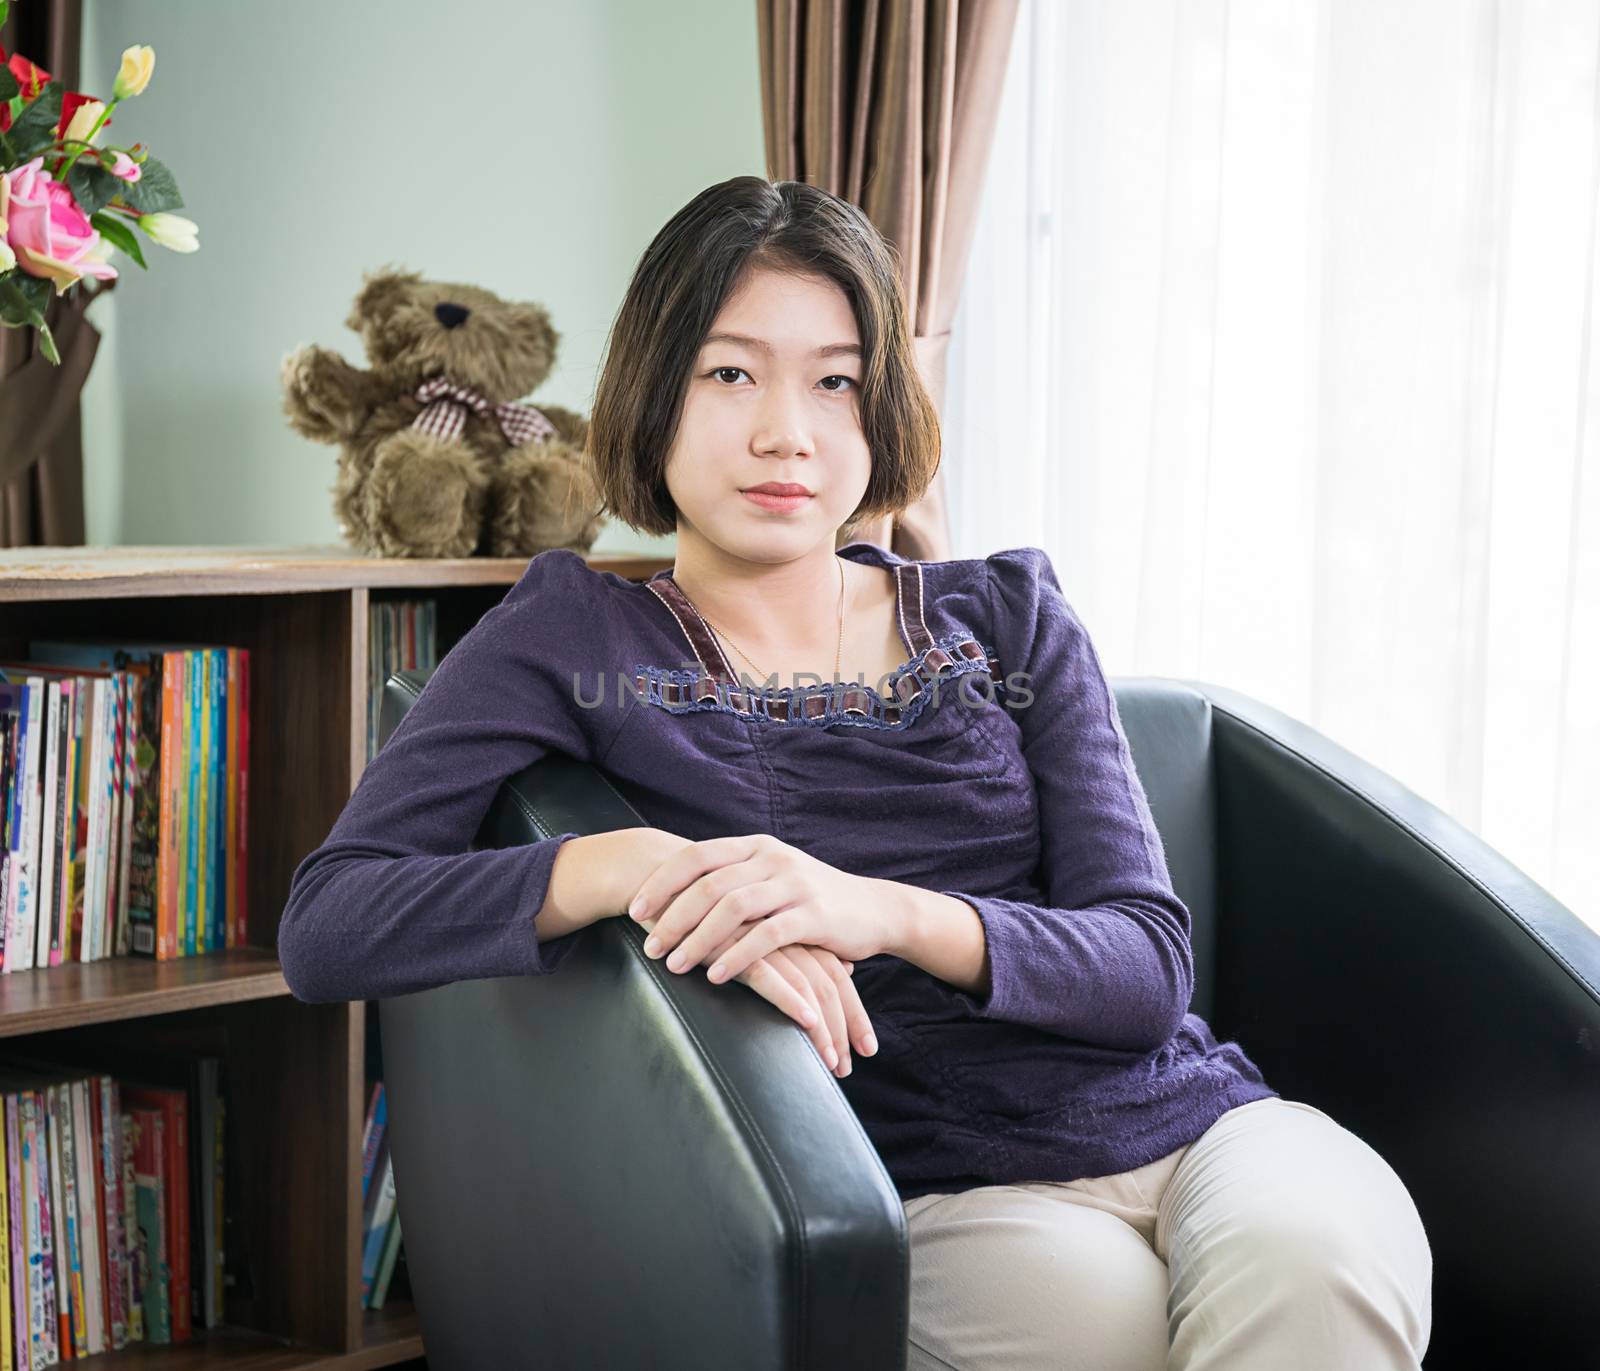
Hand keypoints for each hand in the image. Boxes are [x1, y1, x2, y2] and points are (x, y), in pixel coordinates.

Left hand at [627, 832, 894, 976]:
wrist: (873, 910)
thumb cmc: (810, 900)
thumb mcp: (771, 877)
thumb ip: (732, 880)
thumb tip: (676, 895)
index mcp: (754, 847)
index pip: (697, 856)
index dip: (661, 881)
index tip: (632, 910)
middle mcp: (771, 859)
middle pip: (709, 883)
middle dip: (672, 916)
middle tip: (648, 945)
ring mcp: (794, 885)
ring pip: (733, 908)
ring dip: (698, 938)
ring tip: (674, 965)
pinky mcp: (813, 916)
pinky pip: (766, 936)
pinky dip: (736, 956)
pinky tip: (715, 976)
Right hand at [636, 914, 872, 1074]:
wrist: (659, 875)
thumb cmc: (714, 908)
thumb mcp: (758, 928)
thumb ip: (797, 946)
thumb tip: (845, 970)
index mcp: (792, 922)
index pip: (836, 972)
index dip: (853, 1011)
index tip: (865, 1049)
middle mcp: (784, 926)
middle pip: (830, 981)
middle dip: (846, 1027)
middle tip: (850, 1069)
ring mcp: (761, 932)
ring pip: (807, 982)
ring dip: (821, 1028)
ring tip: (831, 1064)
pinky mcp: (733, 939)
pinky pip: (767, 972)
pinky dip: (789, 998)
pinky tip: (806, 1021)